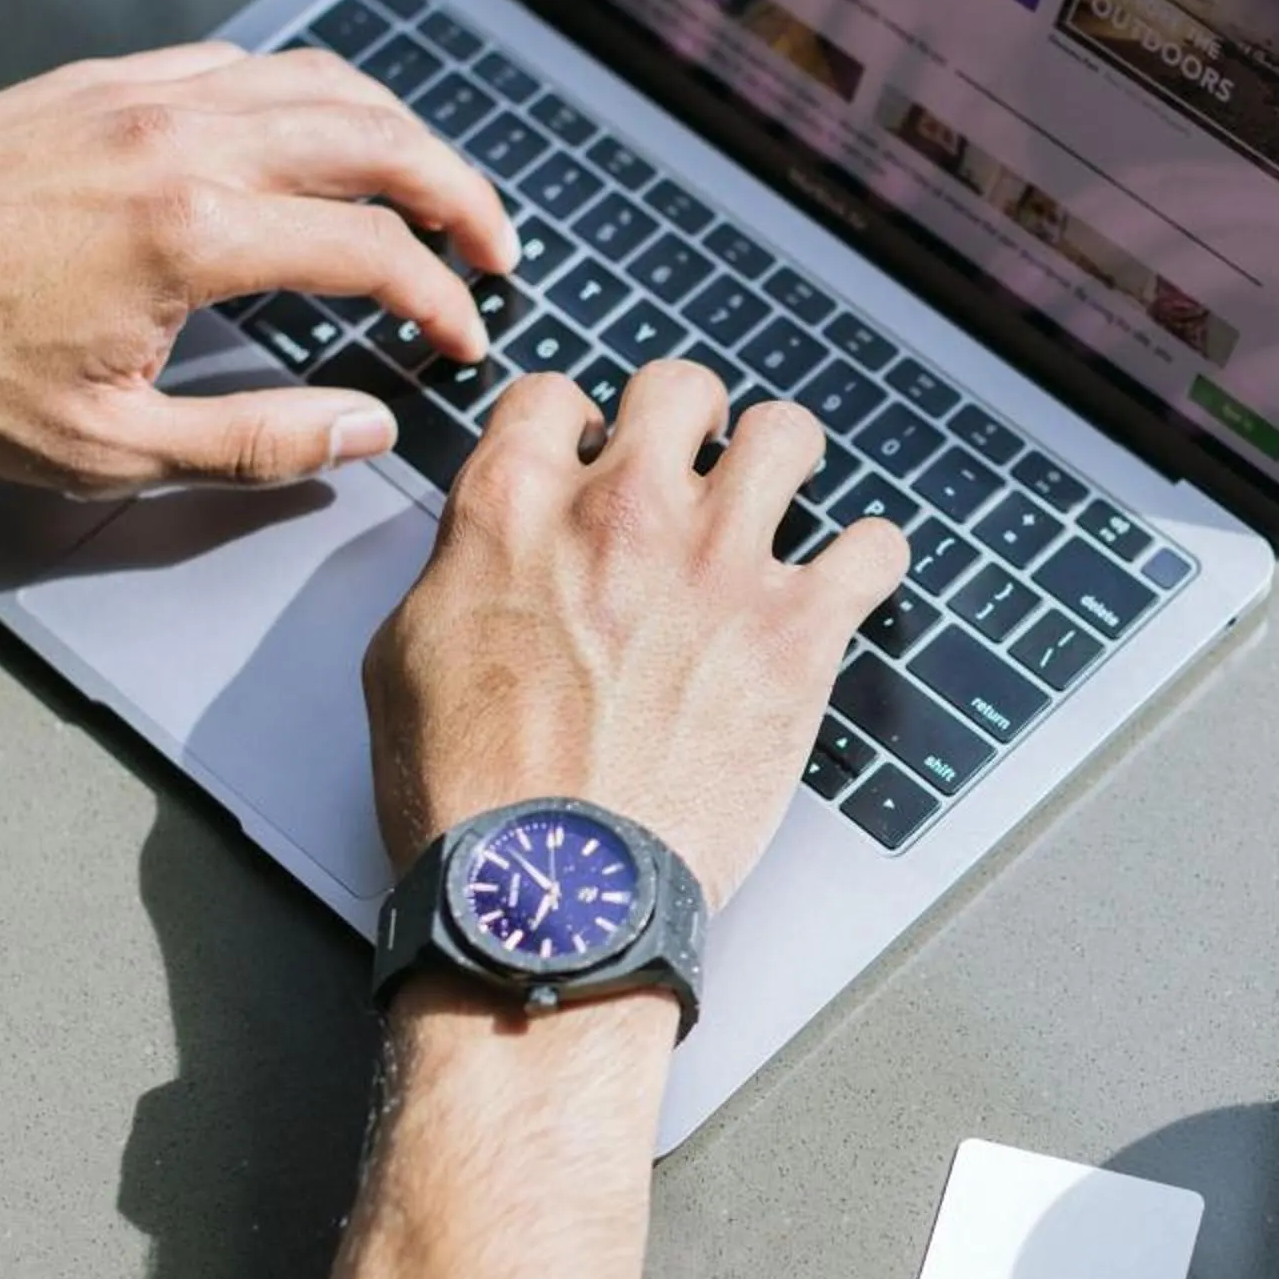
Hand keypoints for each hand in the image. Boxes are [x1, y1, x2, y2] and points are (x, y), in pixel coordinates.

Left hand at [0, 41, 516, 493]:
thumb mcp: (108, 446)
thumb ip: (258, 441)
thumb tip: (362, 429)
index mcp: (196, 234)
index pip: (376, 251)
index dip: (443, 300)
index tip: (461, 339)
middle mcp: (184, 141)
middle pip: (379, 137)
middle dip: (460, 195)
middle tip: (495, 250)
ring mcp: (146, 95)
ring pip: (324, 83)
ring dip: (402, 132)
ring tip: (434, 189)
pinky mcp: (109, 79)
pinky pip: (249, 66)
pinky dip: (315, 97)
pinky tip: (323, 142)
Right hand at [363, 363, 907, 909]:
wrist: (552, 891)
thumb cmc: (469, 797)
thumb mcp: (404, 654)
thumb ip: (460, 567)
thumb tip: (488, 546)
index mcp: (514, 505)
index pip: (556, 394)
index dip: (576, 426)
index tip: (591, 459)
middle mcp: (622, 509)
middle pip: (680, 387)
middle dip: (687, 422)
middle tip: (691, 470)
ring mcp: (720, 562)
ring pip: (788, 435)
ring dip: (783, 465)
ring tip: (777, 503)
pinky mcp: (797, 631)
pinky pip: (874, 547)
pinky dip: (868, 560)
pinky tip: (846, 581)